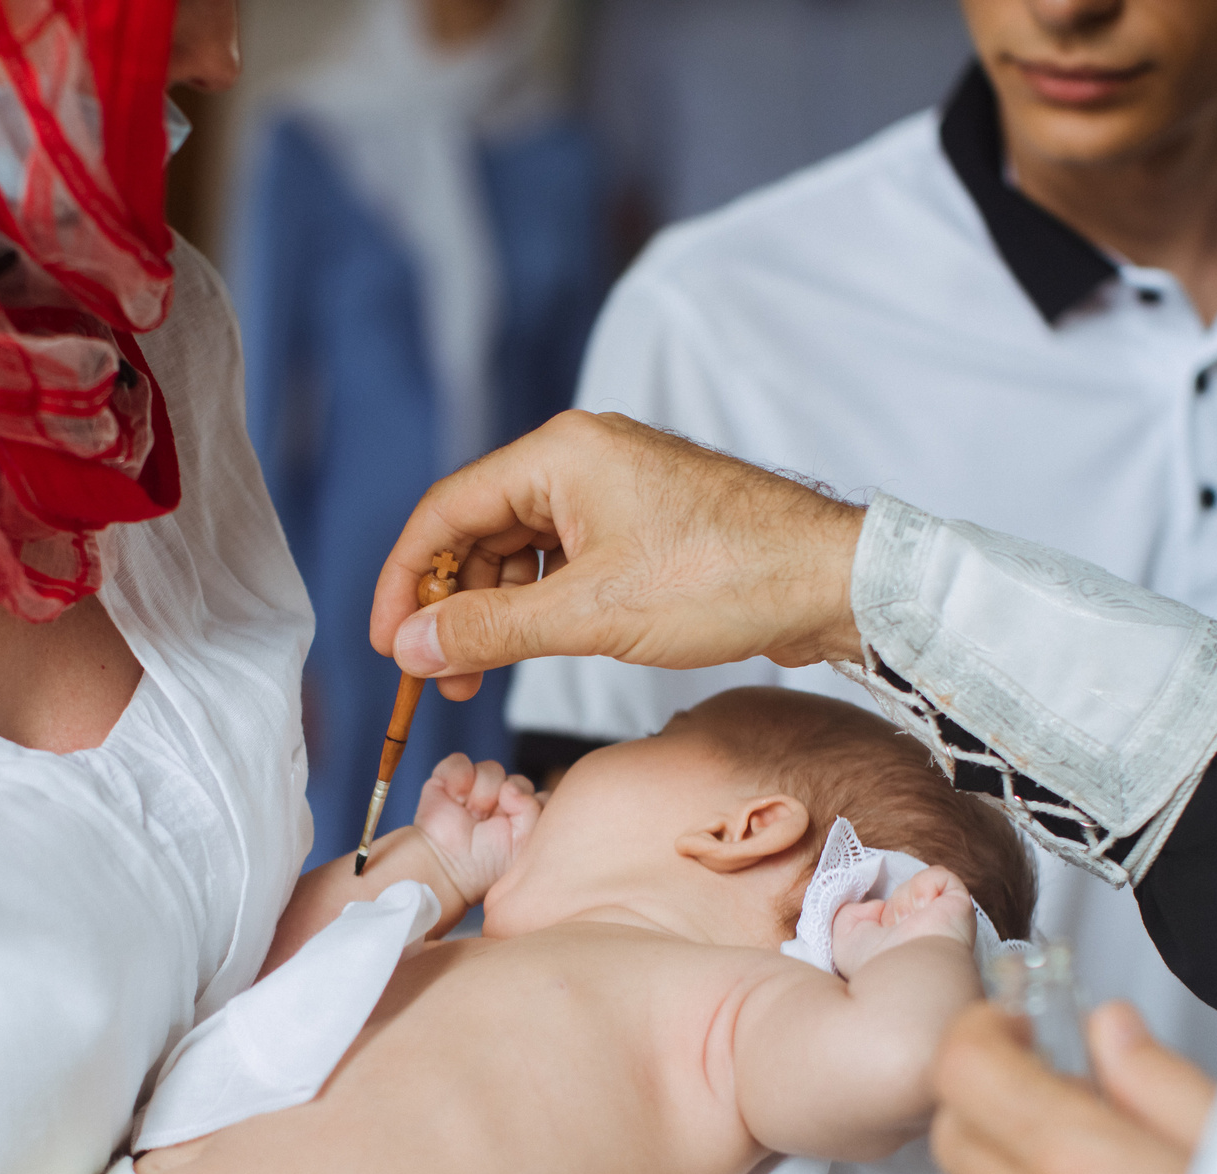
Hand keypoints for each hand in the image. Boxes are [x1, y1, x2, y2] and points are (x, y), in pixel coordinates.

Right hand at [371, 412, 867, 701]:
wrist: (829, 581)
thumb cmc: (726, 578)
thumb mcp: (590, 614)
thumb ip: (489, 631)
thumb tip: (411, 644)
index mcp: (560, 454)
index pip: (446, 511)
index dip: (404, 580)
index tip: (387, 642)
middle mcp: (581, 459)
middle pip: (478, 531)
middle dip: (448, 605)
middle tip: (433, 673)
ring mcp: (614, 491)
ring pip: (519, 551)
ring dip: (491, 613)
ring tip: (475, 675)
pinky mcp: (641, 525)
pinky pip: (562, 561)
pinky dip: (536, 607)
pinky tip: (530, 649)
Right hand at [410, 753, 538, 912]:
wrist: (445, 869)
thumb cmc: (485, 864)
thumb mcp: (523, 845)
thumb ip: (533, 811)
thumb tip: (509, 787)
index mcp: (523, 818)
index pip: (543, 796)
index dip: (534, 805)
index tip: (519, 827)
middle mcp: (501, 802)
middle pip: (520, 781)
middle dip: (508, 801)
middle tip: (491, 824)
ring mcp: (475, 789)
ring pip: (492, 768)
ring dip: (483, 793)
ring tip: (472, 815)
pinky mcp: (449, 780)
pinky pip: (460, 761)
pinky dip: (459, 777)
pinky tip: (456, 798)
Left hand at [832, 865, 975, 970]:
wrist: (904, 972)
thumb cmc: (874, 965)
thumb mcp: (844, 942)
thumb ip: (849, 916)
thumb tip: (875, 905)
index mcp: (904, 941)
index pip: (890, 913)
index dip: (879, 916)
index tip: (878, 930)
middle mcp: (925, 930)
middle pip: (900, 896)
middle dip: (892, 907)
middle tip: (894, 929)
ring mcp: (944, 917)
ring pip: (914, 885)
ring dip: (903, 901)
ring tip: (908, 922)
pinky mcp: (959, 903)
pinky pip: (939, 875)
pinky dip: (924, 886)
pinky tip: (923, 909)